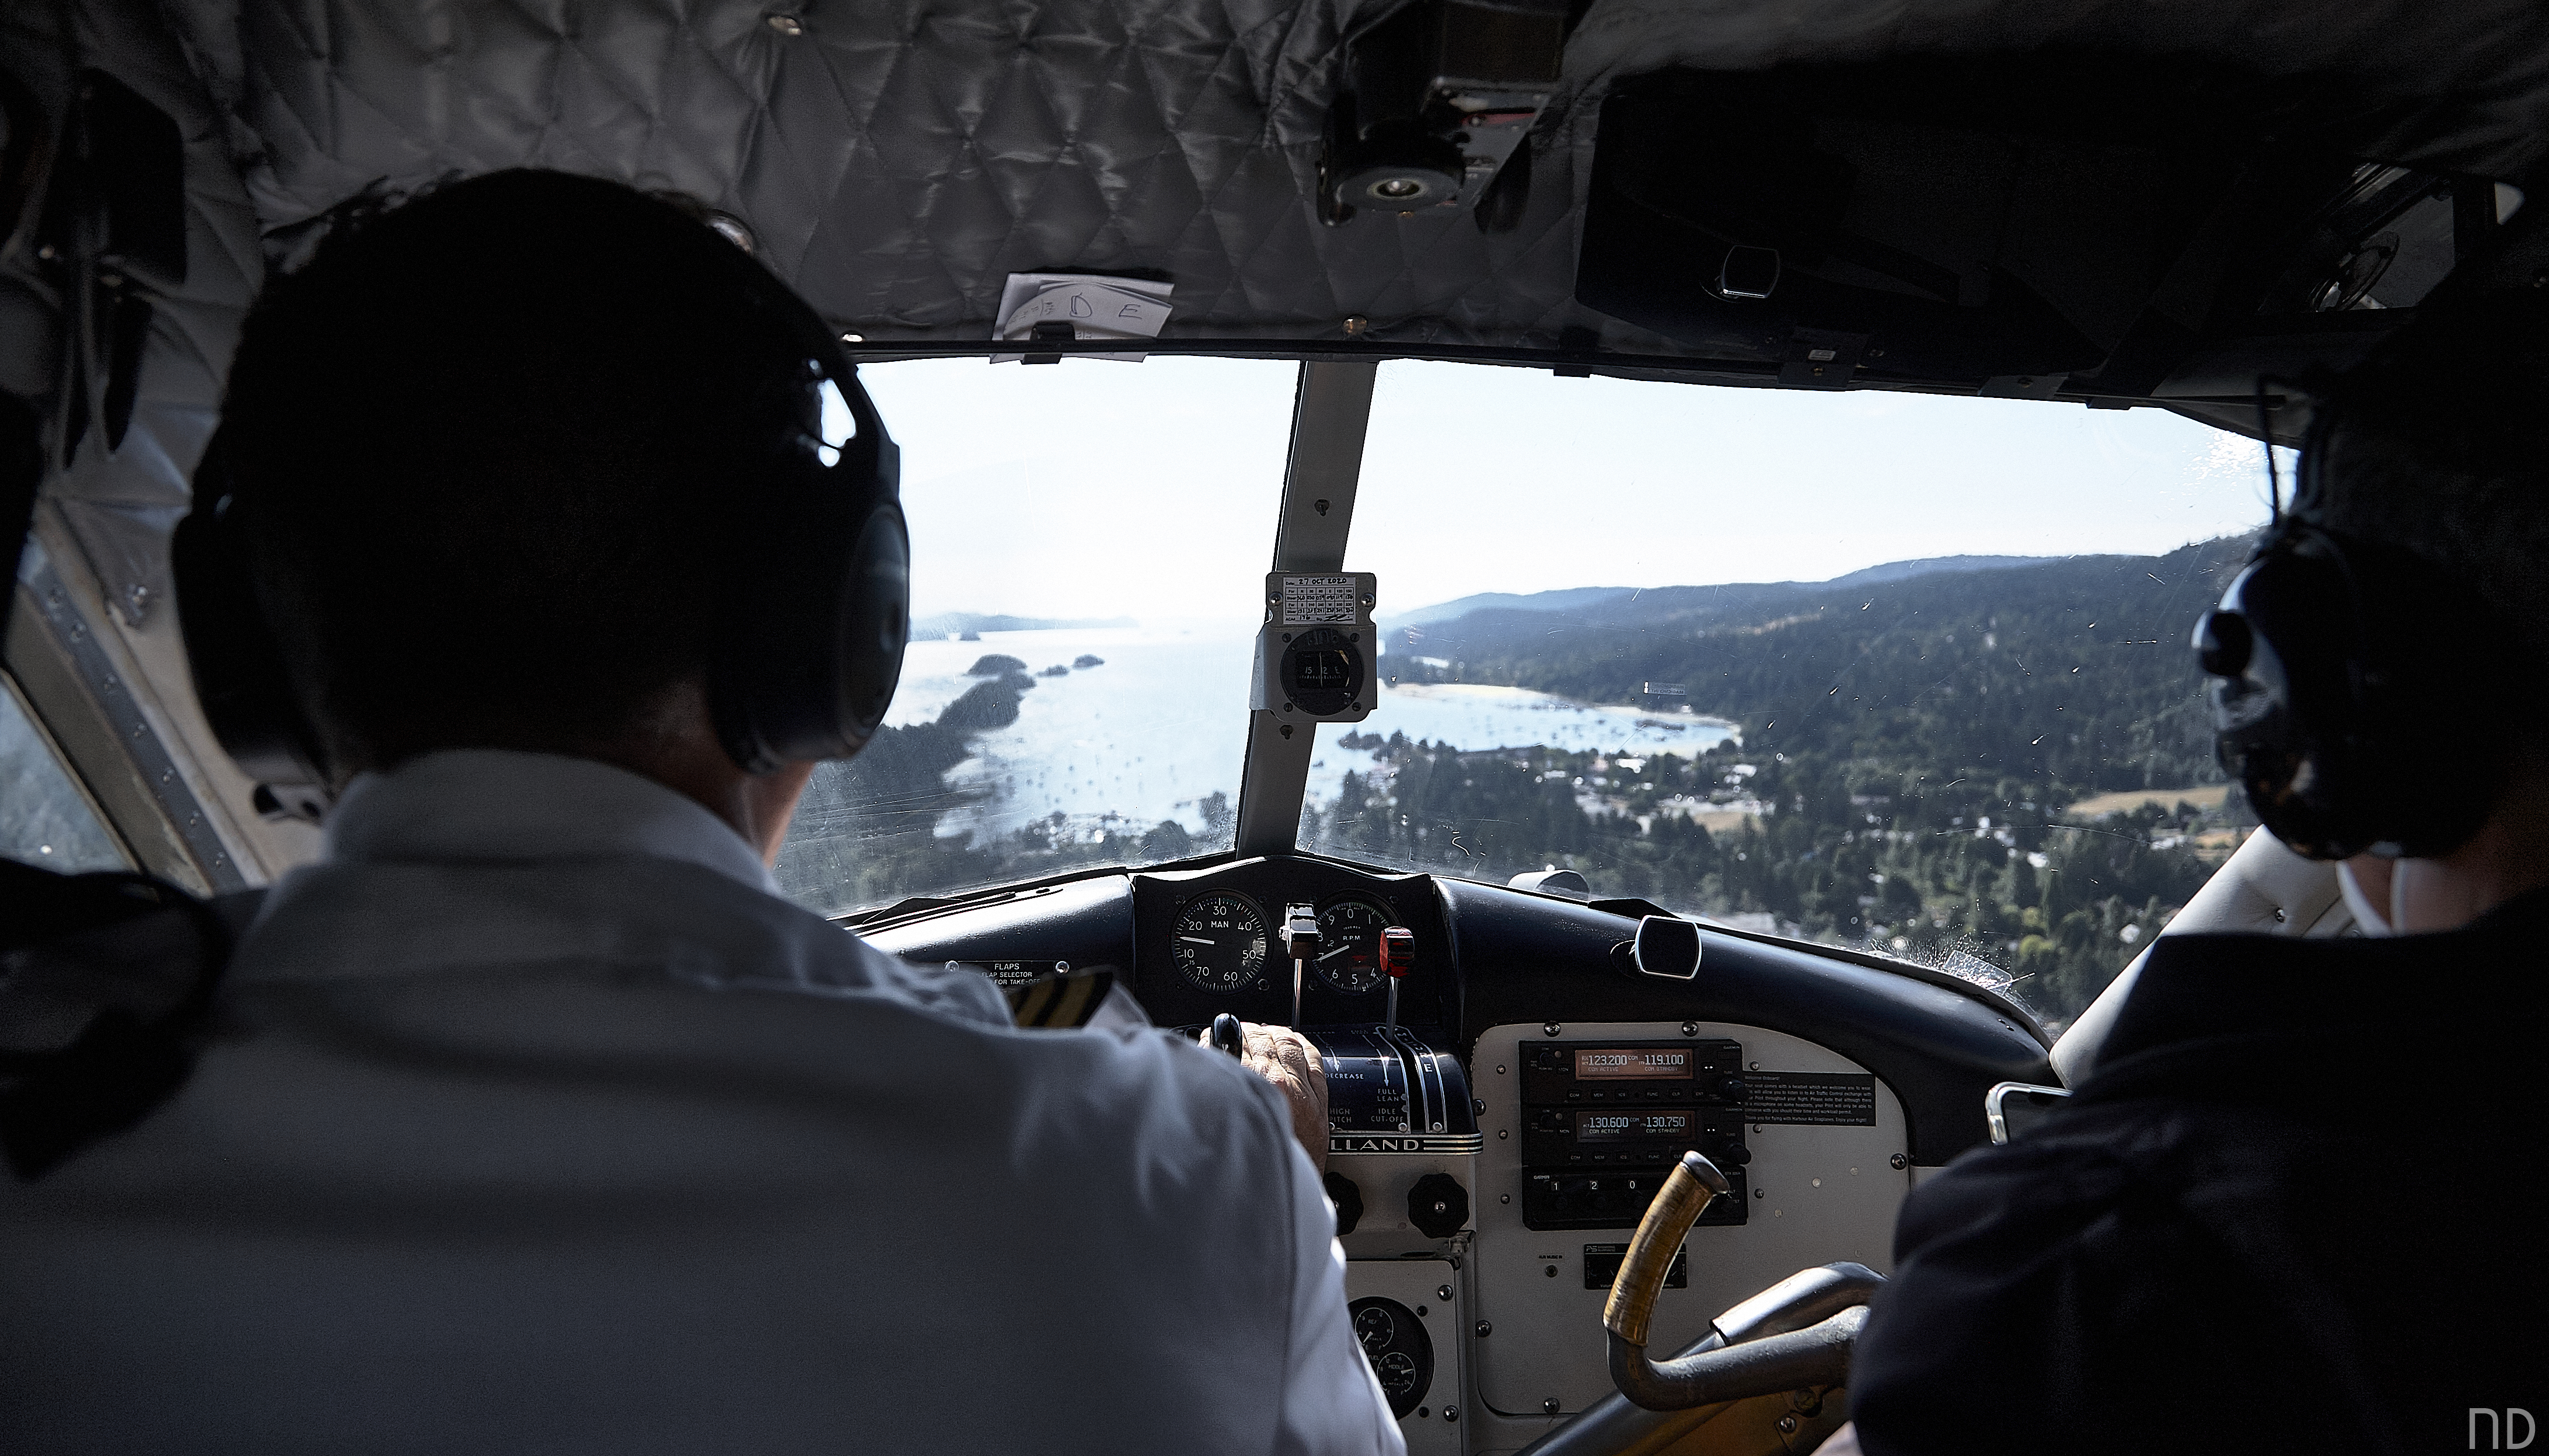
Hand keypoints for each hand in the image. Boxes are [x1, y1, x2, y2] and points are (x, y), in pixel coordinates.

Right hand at [1210, 1021, 1329, 1174]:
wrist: (1288, 1192)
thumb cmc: (1258, 1165)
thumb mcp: (1228, 1125)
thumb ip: (1219, 1094)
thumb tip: (1208, 1065)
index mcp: (1252, 1089)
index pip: (1236, 1045)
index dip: (1223, 1036)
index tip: (1215, 1035)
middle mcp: (1281, 1084)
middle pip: (1263, 1040)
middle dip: (1247, 1031)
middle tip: (1237, 1031)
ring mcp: (1304, 1090)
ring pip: (1289, 1043)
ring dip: (1272, 1033)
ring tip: (1262, 1032)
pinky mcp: (1321, 1099)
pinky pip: (1313, 1057)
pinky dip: (1301, 1043)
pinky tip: (1293, 1040)